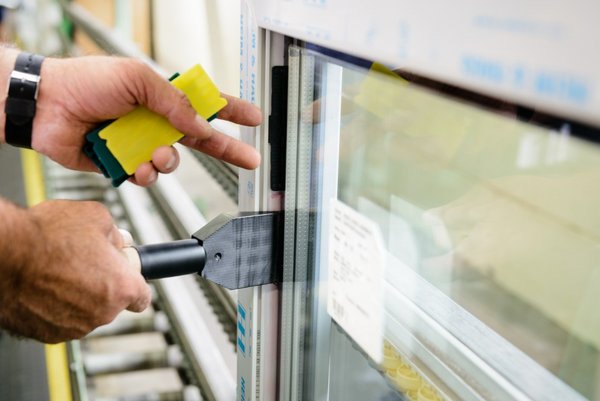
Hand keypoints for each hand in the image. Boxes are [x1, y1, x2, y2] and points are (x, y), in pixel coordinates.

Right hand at [0, 199, 150, 342]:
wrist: (2, 256)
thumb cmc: (46, 236)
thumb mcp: (96, 217)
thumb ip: (117, 234)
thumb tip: (119, 241)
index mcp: (121, 287)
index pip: (142, 297)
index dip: (133, 282)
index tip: (125, 275)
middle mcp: (102, 313)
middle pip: (112, 302)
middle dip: (102, 283)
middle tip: (83, 262)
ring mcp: (74, 327)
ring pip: (85, 312)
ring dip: (78, 296)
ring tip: (58, 270)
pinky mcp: (48, 335)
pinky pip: (60, 320)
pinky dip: (55, 307)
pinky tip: (44, 285)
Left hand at [32, 55, 261, 185]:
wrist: (46, 106)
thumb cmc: (85, 82)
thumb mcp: (137, 79)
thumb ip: (174, 103)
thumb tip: (201, 124)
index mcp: (162, 97)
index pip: (206, 104)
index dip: (232, 111)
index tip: (254, 118)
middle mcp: (155, 122)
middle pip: (200, 139)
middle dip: (227, 149)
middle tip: (250, 159)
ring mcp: (140, 144)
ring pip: (172, 162)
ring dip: (168, 161)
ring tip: (154, 155)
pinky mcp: (124, 164)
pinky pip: (146, 177)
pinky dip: (144, 174)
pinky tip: (135, 166)